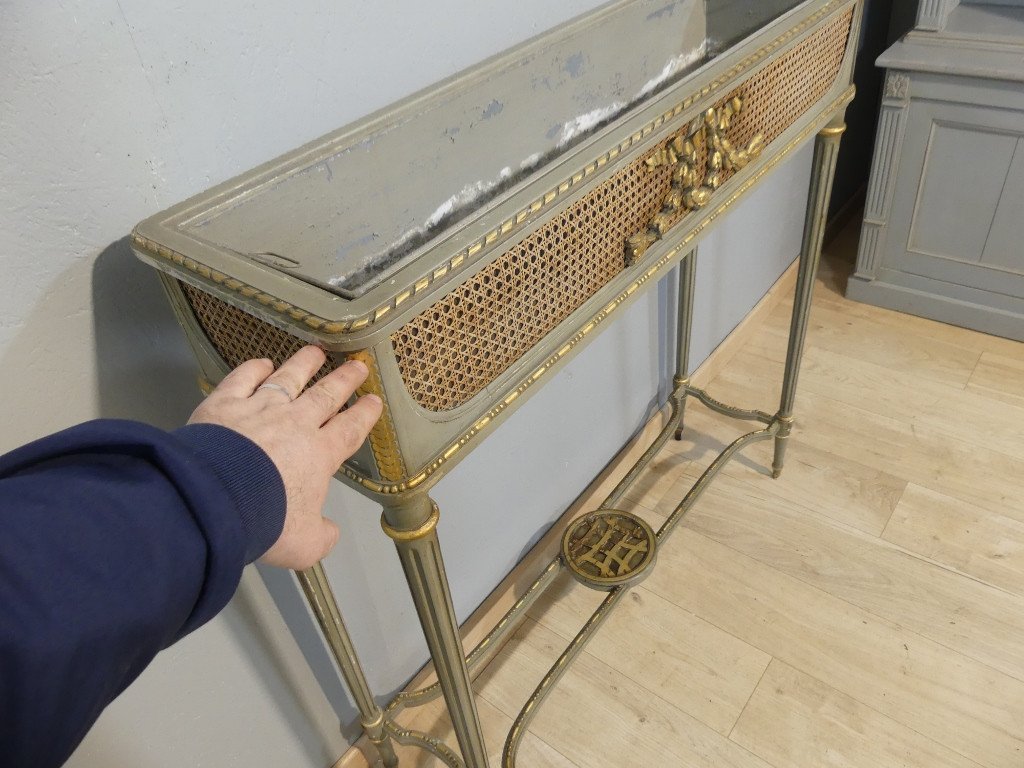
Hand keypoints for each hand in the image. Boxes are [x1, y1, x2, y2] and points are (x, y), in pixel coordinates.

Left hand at [187, 346, 381, 569]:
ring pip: (288, 378)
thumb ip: (321, 537)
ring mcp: (260, 408)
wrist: (215, 500)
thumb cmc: (265, 520)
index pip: (348, 429)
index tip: (374, 400)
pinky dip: (254, 368)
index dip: (364, 414)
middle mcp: (295, 424)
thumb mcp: (303, 544)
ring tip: (316, 352)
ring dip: (304, 364)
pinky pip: (243, 379)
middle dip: (344, 380)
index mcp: (319, 455)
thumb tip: (329, 533)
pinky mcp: (225, 403)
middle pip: (325, 395)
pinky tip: (262, 362)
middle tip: (357, 365)